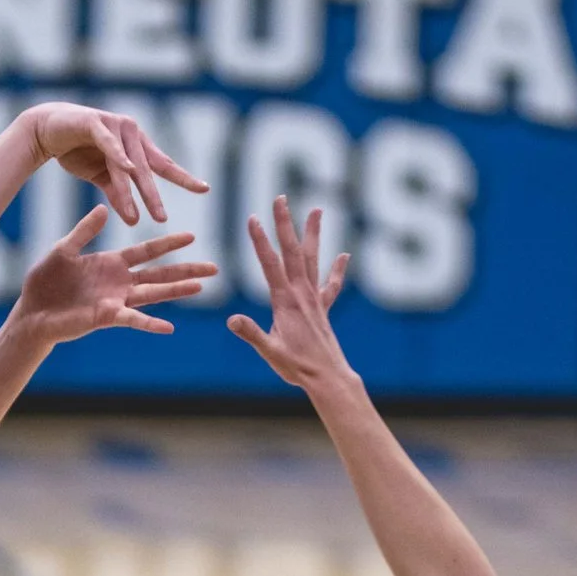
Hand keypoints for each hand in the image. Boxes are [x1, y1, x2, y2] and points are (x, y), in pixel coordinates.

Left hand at [18, 204, 211, 343]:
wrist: (31, 312)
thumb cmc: (45, 282)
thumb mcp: (64, 249)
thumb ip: (85, 231)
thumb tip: (104, 208)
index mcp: (111, 264)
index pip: (147, 251)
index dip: (169, 244)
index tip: (192, 237)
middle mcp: (119, 283)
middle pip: (159, 274)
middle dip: (186, 270)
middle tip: (214, 268)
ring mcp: (115, 301)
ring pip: (153, 294)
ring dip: (177, 291)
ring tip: (201, 288)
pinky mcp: (105, 317)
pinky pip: (132, 320)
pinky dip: (149, 324)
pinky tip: (168, 327)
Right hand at [22, 103, 208, 227]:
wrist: (47, 129)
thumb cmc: (78, 150)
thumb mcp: (101, 177)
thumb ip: (118, 194)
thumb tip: (134, 218)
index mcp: (137, 147)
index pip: (163, 166)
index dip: (183, 177)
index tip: (203, 189)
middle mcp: (132, 134)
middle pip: (147, 169)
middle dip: (153, 196)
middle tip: (162, 218)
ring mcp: (115, 125)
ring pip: (127, 163)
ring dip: (130, 189)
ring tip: (135, 214)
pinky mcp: (95, 122)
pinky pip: (108, 142)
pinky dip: (117, 154)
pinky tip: (126, 167)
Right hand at [224, 193, 350, 388]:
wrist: (328, 377)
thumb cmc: (297, 367)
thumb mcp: (270, 351)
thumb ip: (252, 334)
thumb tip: (232, 319)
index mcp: (286, 302)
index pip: (270, 265)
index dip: (261, 241)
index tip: (253, 218)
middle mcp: (302, 294)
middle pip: (293, 252)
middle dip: (285, 224)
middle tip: (281, 198)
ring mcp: (314, 299)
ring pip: (313, 259)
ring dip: (313, 234)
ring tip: (316, 209)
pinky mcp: (322, 309)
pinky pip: (331, 284)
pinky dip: (337, 269)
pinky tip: (344, 255)